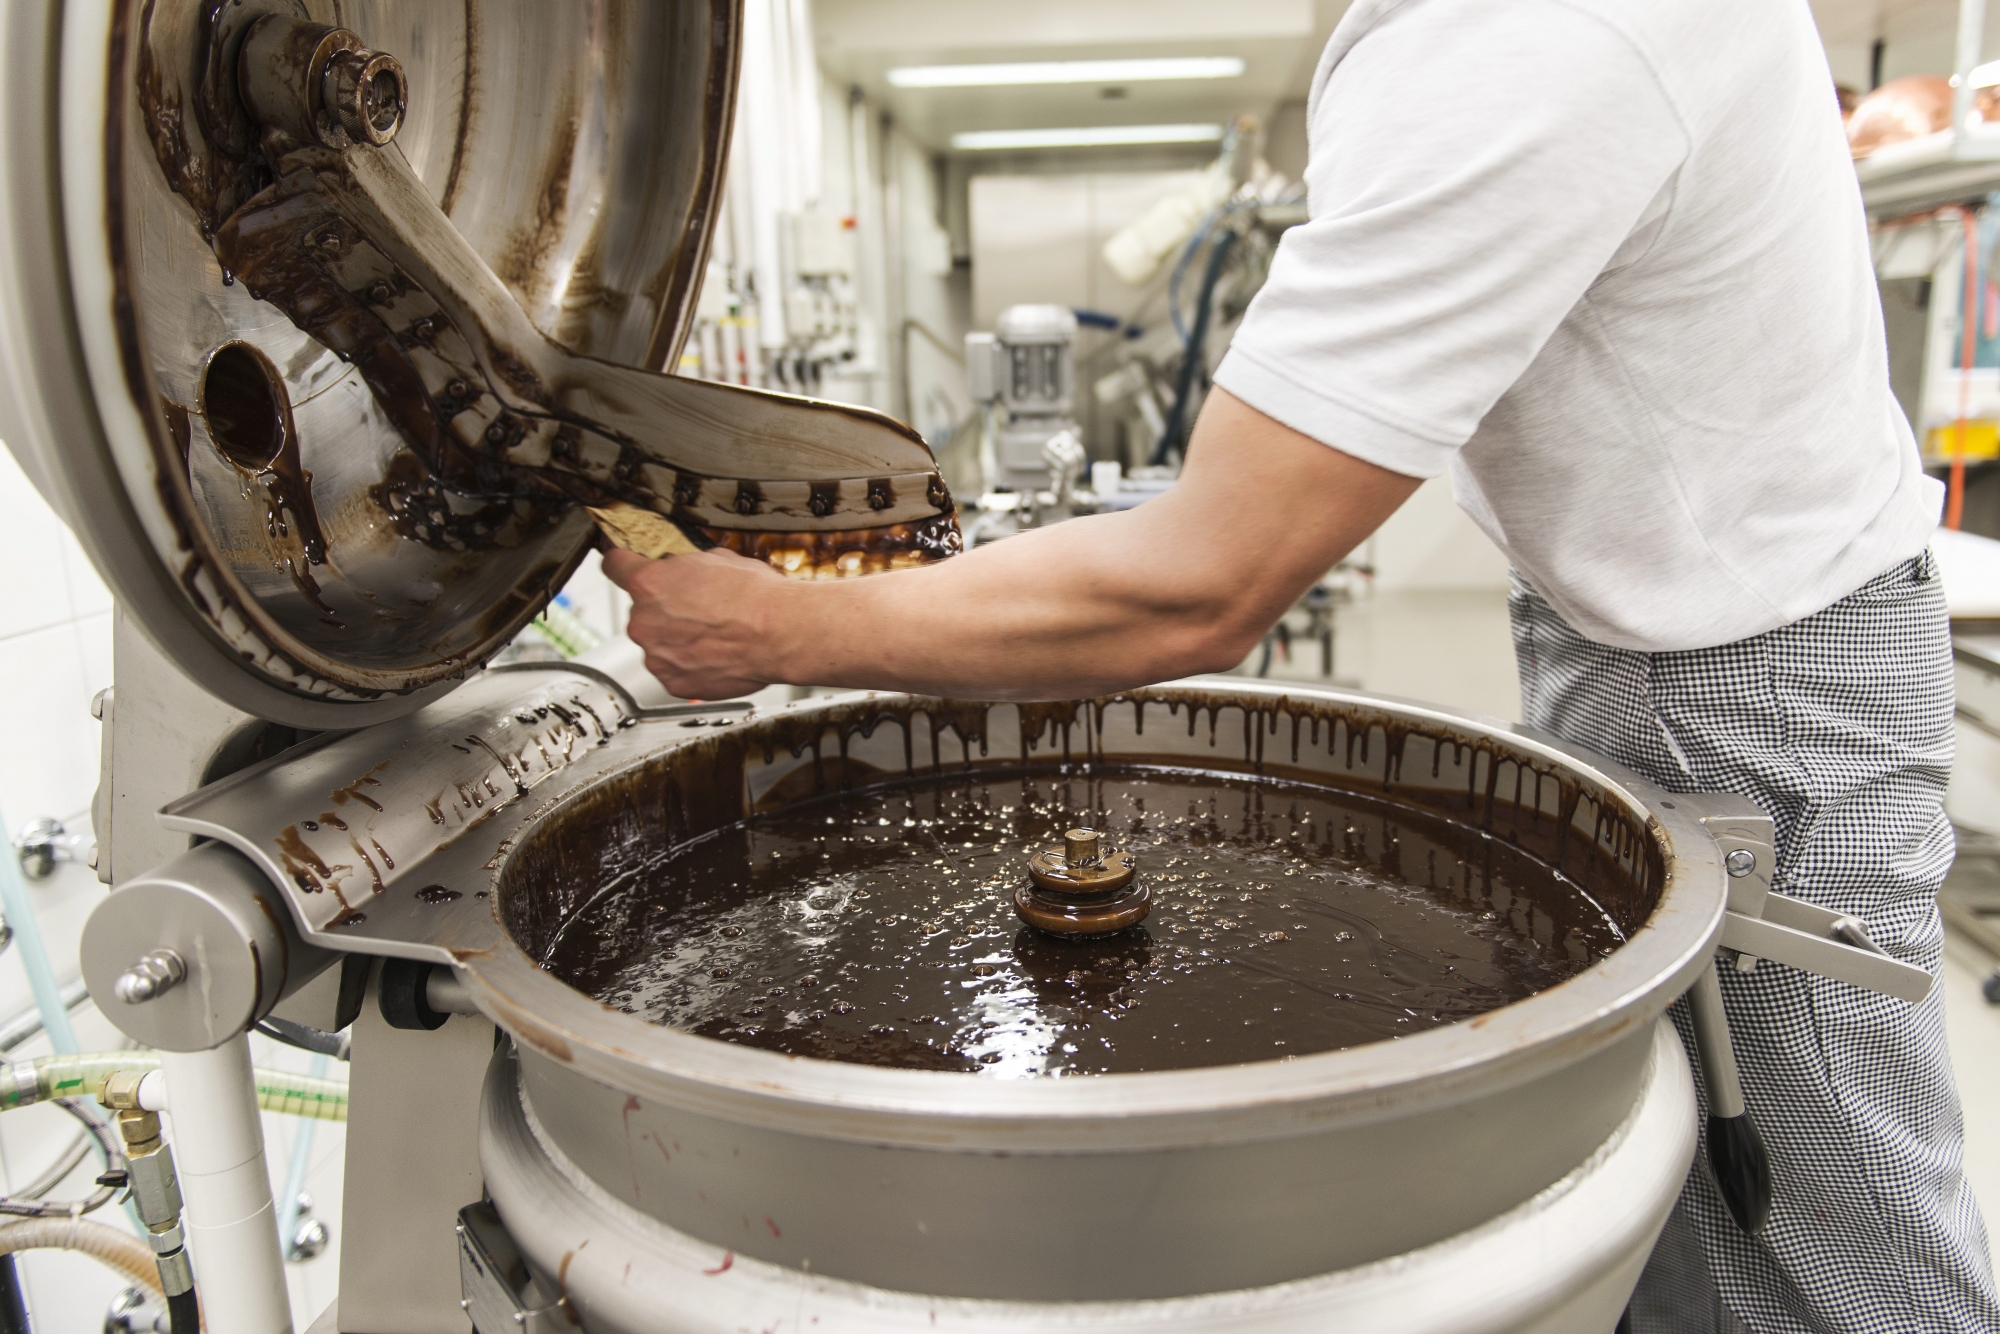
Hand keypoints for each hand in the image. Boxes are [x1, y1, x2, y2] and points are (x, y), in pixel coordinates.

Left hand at [602, 546, 786, 699]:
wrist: (782, 632)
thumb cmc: (755, 596)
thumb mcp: (715, 559)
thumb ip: (684, 567)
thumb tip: (681, 568)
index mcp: (648, 583)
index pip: (615, 565)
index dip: (623, 562)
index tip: (624, 564)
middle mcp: (643, 621)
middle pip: (641, 610)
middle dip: (663, 609)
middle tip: (698, 609)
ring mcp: (657, 656)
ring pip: (657, 643)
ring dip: (676, 639)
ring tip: (713, 635)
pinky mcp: (674, 683)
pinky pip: (674, 670)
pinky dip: (689, 665)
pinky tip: (714, 654)